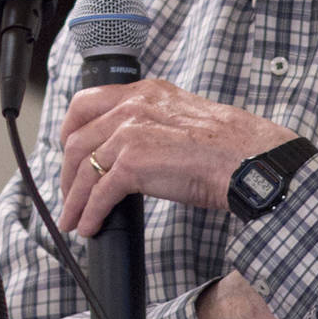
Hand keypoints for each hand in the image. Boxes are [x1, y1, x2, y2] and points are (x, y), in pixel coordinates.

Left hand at [59, 78, 295, 235]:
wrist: (250, 161)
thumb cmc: (230, 147)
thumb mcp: (184, 119)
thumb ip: (154, 124)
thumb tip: (133, 153)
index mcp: (145, 92)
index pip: (87, 102)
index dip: (70, 130)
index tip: (69, 153)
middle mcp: (132, 107)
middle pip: (78, 139)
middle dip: (67, 172)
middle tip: (68, 194)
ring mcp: (130, 133)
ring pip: (84, 169)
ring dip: (74, 199)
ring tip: (73, 219)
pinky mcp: (132, 164)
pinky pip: (99, 193)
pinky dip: (89, 213)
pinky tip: (89, 226)